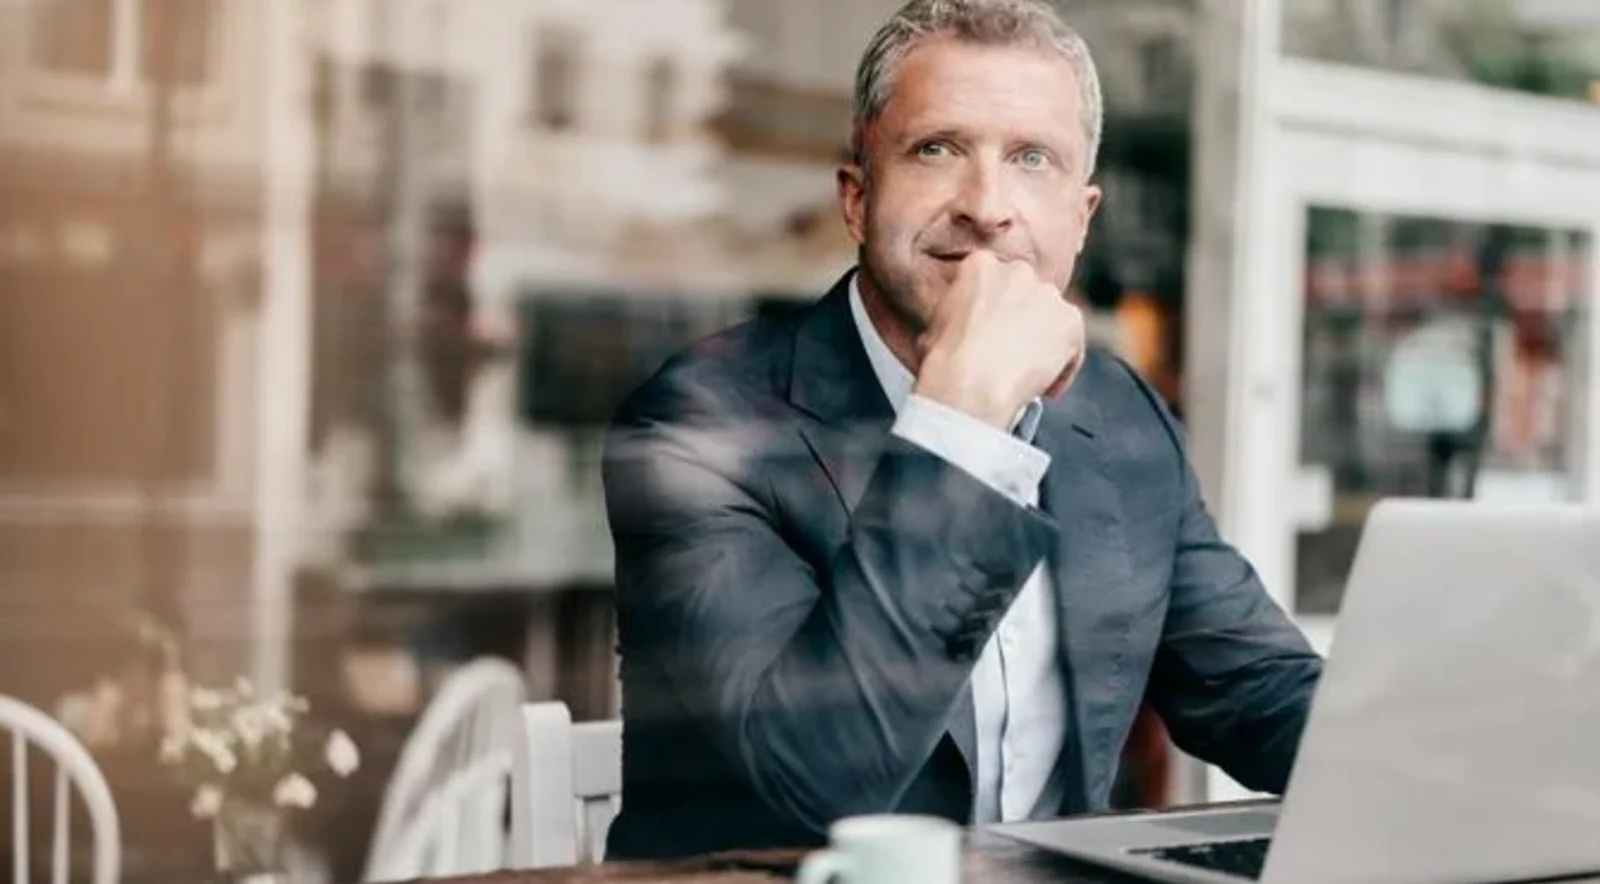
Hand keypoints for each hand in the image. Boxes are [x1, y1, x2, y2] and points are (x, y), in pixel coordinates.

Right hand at [912, 251, 1085, 429]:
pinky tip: (1045, 388)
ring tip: (1028, 374)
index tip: (991, 331)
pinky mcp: (1070, 319)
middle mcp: (1017, 271)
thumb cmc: (946, 362)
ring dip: (1044, 342)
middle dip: (1023, 321)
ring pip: (1052, 319)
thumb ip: (961, 313)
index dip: (995, 310)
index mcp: (979, 265)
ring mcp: (1047, 294)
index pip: (996, 282)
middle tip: (1011, 352)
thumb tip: (968, 327)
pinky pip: (1072, 344)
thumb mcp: (937, 325)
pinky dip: (1063, 367)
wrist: (971, 386)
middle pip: (1028, 295)